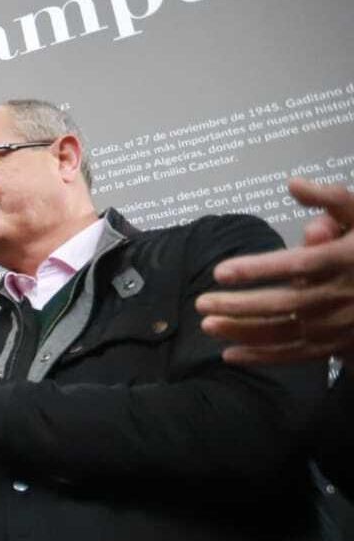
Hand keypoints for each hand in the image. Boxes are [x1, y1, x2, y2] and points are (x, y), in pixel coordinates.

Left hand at [197, 178, 353, 363]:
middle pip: (284, 303)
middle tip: (201, 302)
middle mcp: (341, 293)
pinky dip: (263, 356)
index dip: (259, 268)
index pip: (297, 264)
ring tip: (208, 324)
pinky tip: (231, 354)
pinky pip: (296, 354)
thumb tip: (294, 184)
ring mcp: (339, 322)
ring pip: (285, 331)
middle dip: (240, 305)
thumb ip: (329, 198)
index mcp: (345, 258)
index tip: (221, 271)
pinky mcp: (335, 342)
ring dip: (244, 331)